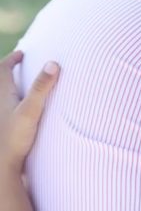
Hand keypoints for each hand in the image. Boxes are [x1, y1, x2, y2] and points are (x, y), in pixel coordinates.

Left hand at [0, 51, 58, 174]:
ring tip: (18, 85)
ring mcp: (1, 118)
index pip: (3, 71)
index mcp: (3, 96)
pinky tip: (19, 112)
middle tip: (16, 65)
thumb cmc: (13, 139)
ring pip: (2, 99)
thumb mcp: (31, 110)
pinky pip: (6, 112)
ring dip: (8, 88)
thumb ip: (41, 87)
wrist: (1, 168)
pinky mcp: (4, 130)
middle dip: (6, 72)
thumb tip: (53, 63)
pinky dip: (11, 106)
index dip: (11, 60)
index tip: (21, 54)